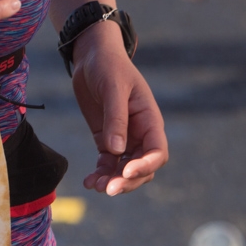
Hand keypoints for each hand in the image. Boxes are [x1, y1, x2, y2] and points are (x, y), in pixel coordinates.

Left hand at [72, 20, 167, 195]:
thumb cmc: (108, 65)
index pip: (157, 152)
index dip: (145, 166)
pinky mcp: (106, 139)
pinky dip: (100, 174)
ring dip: (112, 181)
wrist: (91, 56)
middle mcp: (140, 133)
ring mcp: (123, 138)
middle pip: (142, 168)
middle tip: (108, 188)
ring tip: (95, 185)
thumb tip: (117, 150)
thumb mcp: (113, 87)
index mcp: (149, 120)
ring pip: (124, 170)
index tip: (126, 170)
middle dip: (128, 181)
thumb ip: (116, 118)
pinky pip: (107, 163)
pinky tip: (88, 181)